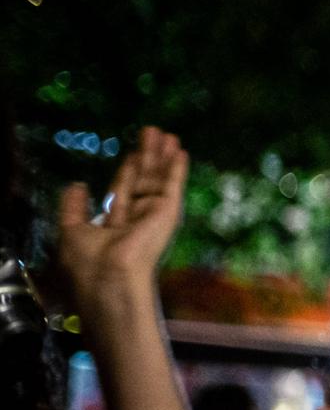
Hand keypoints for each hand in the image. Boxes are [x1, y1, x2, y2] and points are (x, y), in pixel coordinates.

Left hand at [55, 126, 187, 312]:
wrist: (109, 277)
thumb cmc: (88, 260)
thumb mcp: (70, 229)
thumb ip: (72, 207)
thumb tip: (77, 185)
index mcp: (117, 224)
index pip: (124, 191)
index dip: (128, 170)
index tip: (132, 153)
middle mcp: (138, 218)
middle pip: (144, 180)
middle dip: (148, 157)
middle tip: (152, 133)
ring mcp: (154, 216)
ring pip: (158, 179)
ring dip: (162, 156)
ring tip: (165, 134)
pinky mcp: (167, 213)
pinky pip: (172, 187)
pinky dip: (176, 170)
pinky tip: (179, 152)